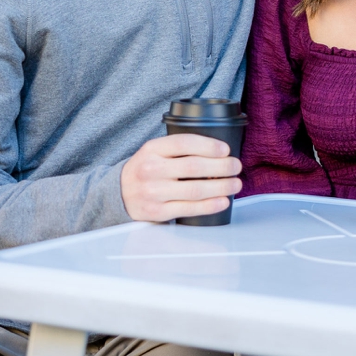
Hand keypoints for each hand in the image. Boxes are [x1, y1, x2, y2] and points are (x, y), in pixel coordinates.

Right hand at [120, 134, 240, 222]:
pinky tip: (223, 201)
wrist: (118, 193)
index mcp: (152, 149)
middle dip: (222, 166)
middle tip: (236, 166)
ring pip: (195, 190)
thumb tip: (219, 151)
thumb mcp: (154, 151)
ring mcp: (153, 192)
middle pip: (194, 167)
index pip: (184, 142)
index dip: (209, 145)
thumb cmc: (145, 169)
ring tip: (236, 184)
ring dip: (221, 187)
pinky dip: (210, 205)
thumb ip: (178, 148)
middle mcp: (151, 169)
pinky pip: (189, 209)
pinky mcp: (157, 212)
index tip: (226, 149)